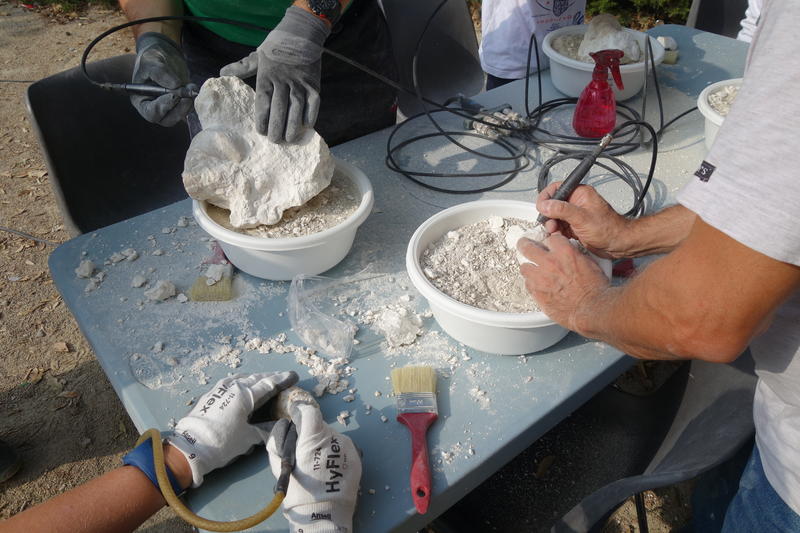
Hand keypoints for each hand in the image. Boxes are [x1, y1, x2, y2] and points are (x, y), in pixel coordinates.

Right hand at [130, 32, 194, 126]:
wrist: (164, 54)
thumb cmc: (152, 58)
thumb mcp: (151, 61)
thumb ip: (160, 73)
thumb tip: (176, 85)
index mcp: (141, 101)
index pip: (151, 112)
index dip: (162, 107)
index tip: (173, 96)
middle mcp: (155, 108)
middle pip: (168, 120)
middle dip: (179, 111)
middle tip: (187, 98)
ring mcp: (170, 107)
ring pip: (181, 115)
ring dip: (188, 104)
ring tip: (190, 87)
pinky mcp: (181, 103)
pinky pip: (189, 107)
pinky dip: (193, 99)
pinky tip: (192, 86)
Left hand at [167, 372, 298, 487]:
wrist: (190, 448)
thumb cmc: (223, 442)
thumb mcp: (248, 438)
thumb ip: (265, 429)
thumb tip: (278, 425)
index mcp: (245, 394)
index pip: (268, 384)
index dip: (282, 380)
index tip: (293, 376)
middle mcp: (233, 387)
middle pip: (255, 378)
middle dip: (270, 377)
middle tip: (282, 377)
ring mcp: (219, 389)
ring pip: (241, 379)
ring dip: (254, 379)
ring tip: (263, 380)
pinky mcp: (210, 395)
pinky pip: (230, 383)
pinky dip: (240, 382)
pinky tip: (241, 385)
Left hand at [220, 6, 329, 142]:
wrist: (302, 32)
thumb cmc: (277, 45)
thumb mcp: (258, 54)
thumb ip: (242, 67)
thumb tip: (222, 73)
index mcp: (267, 76)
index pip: (263, 102)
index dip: (262, 118)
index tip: (260, 131)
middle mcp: (283, 81)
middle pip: (280, 109)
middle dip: (276, 127)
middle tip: (274, 141)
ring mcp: (300, 84)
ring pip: (297, 109)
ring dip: (293, 126)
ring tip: (289, 139)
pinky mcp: (314, 85)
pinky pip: (313, 104)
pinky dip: (310, 116)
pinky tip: (306, 126)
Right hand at [265, 400, 360, 531]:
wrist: (324, 514)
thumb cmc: (299, 492)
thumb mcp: (280, 465)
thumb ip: (280, 440)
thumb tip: (285, 425)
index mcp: (313, 438)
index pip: (308, 411)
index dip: (300, 410)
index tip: (295, 413)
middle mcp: (333, 437)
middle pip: (320, 425)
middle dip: (311, 433)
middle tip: (304, 451)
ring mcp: (347, 446)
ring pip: (332, 436)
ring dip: (324, 444)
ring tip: (318, 464)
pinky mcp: (356, 456)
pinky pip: (341, 447)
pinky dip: (334, 453)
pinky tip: (329, 469)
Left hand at [518, 233, 609, 330]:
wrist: (591, 308)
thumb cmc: (595, 289)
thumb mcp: (590, 264)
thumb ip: (576, 256)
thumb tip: (571, 254)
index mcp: (565, 252)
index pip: (550, 239)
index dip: (550, 242)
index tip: (548, 245)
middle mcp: (550, 262)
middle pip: (527, 247)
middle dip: (525, 245)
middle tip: (524, 245)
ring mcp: (541, 278)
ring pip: (524, 267)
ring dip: (528, 268)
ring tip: (531, 271)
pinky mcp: (537, 292)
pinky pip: (527, 284)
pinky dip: (532, 284)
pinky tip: (537, 286)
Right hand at [536, 182, 630, 258]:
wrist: (618, 245)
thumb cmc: (608, 229)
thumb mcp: (582, 218)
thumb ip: (562, 210)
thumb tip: (545, 205)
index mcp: (580, 193)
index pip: (557, 188)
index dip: (546, 197)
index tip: (541, 207)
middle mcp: (576, 202)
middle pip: (553, 204)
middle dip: (549, 215)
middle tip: (551, 224)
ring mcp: (575, 215)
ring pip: (554, 217)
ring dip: (552, 225)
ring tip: (556, 232)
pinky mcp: (574, 226)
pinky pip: (560, 226)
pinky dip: (557, 232)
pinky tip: (561, 236)